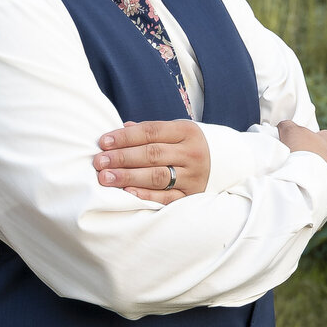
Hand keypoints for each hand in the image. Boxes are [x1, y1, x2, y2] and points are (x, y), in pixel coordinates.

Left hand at [94, 119, 210, 201]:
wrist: (226, 164)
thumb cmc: (190, 146)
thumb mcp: (176, 132)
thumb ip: (150, 131)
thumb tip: (121, 128)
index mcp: (187, 131)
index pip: (151, 132)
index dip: (125, 137)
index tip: (103, 142)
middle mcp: (191, 153)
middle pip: (151, 154)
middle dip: (122, 158)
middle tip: (99, 162)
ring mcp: (193, 176)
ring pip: (157, 176)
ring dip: (128, 177)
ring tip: (106, 178)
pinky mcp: (192, 195)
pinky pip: (166, 197)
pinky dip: (146, 195)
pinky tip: (127, 193)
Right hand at [278, 121, 326, 202]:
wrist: (300, 173)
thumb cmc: (296, 150)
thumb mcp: (289, 131)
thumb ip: (287, 126)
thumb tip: (284, 125)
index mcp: (322, 142)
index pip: (326, 136)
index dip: (318, 138)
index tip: (307, 143)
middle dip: (323, 161)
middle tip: (307, 165)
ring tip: (313, 181)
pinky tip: (323, 197)